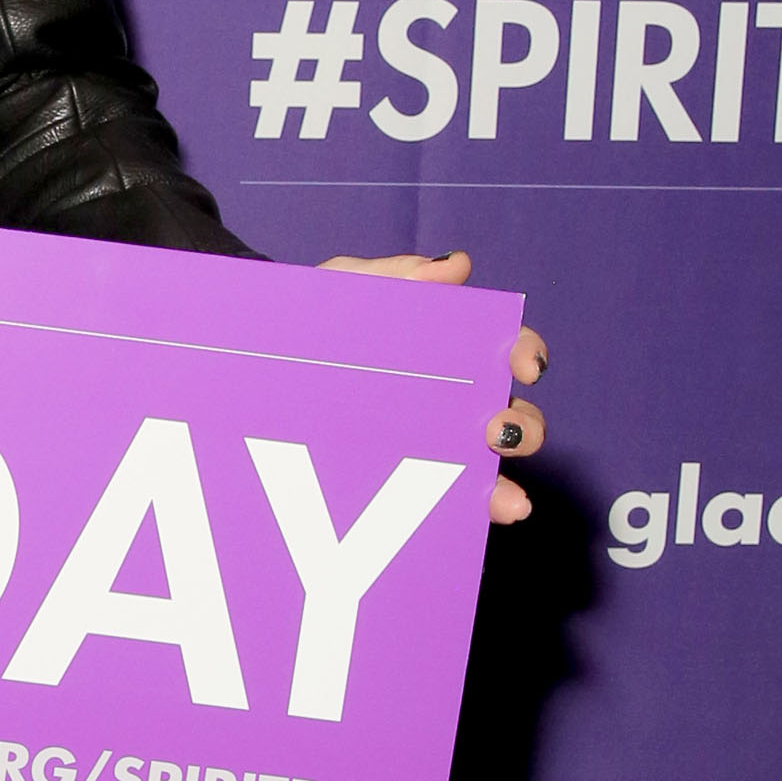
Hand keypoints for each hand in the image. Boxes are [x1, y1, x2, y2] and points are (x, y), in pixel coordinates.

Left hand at [316, 250, 548, 524]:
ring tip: (505, 494)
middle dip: (522, 425)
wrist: (255, 358)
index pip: (504, 349)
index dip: (525, 352)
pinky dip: (478, 509)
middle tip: (500, 430)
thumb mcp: (346, 286)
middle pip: (511, 413)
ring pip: (490, 465)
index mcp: (449, 349)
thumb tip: (458, 265)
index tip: (525, 364)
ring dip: (507, 479)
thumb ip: (397, 275)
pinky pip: (450, 499)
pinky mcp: (408, 482)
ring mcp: (435, 445)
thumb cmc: (317, 317)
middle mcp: (455, 400)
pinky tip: (485, 515)